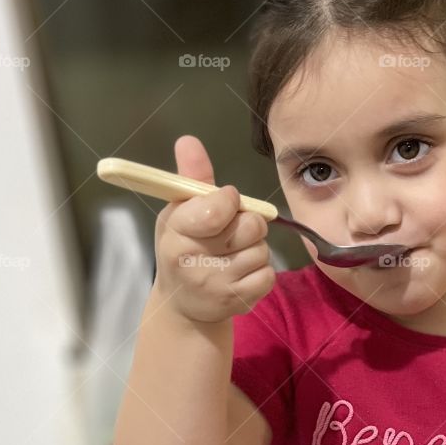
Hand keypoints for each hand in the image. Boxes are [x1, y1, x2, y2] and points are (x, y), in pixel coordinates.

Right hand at [154, 134, 274, 323]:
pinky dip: (260, 272)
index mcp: (176, 231)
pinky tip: (241, 274)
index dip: (230, 201)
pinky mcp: (237, 302)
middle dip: (249, 224)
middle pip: (251, 227)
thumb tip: (188, 141)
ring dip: (254, 249)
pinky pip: (268, 274)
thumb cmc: (183, 247)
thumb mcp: (180, 211)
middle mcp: (193, 260)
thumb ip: (192, 177)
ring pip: (262, 250)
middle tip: (232, 231)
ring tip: (233, 255)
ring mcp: (216, 285)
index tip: (225, 203)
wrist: (183, 303)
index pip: (218, 208)